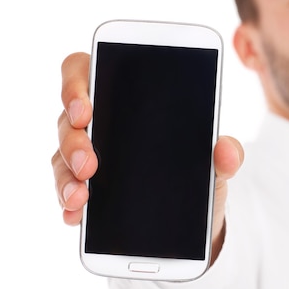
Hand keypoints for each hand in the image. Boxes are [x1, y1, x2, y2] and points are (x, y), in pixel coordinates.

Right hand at [51, 52, 242, 262]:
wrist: (194, 217)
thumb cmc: (196, 170)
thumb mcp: (214, 162)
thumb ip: (225, 153)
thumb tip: (227, 152)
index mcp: (122, 98)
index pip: (82, 71)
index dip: (74, 84)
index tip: (86, 109)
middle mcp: (97, 123)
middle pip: (67, 120)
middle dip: (73, 142)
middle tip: (88, 165)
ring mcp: (86, 156)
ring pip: (60, 157)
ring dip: (66, 178)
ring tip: (80, 198)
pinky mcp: (86, 190)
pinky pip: (67, 193)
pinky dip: (69, 205)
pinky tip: (75, 217)